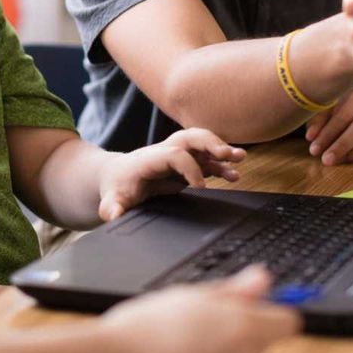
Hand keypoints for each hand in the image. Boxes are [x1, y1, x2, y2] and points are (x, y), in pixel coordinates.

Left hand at [97, 129, 244, 220]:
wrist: (116, 176)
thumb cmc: (116, 186)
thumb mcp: (111, 199)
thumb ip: (111, 207)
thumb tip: (112, 215)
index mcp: (149, 159)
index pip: (174, 154)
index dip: (189, 167)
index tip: (199, 186)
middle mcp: (165, 151)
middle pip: (189, 137)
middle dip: (210, 142)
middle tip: (228, 154)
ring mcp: (176, 156)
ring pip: (201, 144)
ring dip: (221, 150)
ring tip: (241, 159)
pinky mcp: (185, 164)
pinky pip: (206, 160)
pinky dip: (221, 165)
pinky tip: (235, 175)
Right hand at [101, 265, 299, 352]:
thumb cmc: (152, 324)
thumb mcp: (195, 293)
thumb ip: (236, 289)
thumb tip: (263, 279)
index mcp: (244, 328)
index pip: (288, 322)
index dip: (271, 310)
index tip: (251, 303)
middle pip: (264, 341)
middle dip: (244, 327)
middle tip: (206, 313)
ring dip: (227, 347)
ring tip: (188, 333)